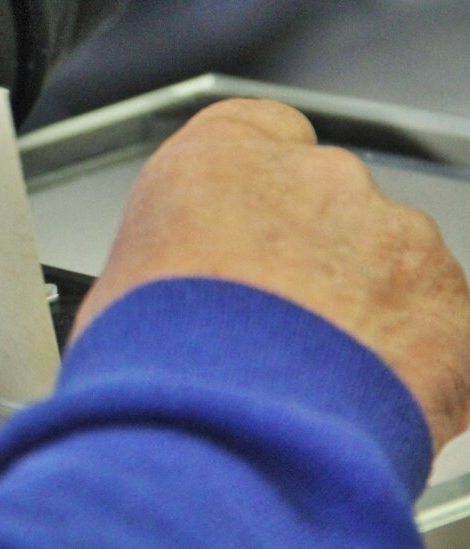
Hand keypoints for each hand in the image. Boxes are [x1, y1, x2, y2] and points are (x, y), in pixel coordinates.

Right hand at [73, 99, 469, 450]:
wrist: (221, 429)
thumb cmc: (158, 358)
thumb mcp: (123, 286)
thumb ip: (175, 261)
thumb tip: (182, 297)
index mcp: (222, 158)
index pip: (262, 132)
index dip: (261, 189)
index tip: (251, 230)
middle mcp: (316, 179)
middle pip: (328, 202)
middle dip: (312, 257)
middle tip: (275, 327)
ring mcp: (394, 236)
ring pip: (389, 264)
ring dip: (361, 309)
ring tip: (314, 376)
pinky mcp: (451, 305)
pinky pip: (440, 329)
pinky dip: (412, 364)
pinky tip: (357, 402)